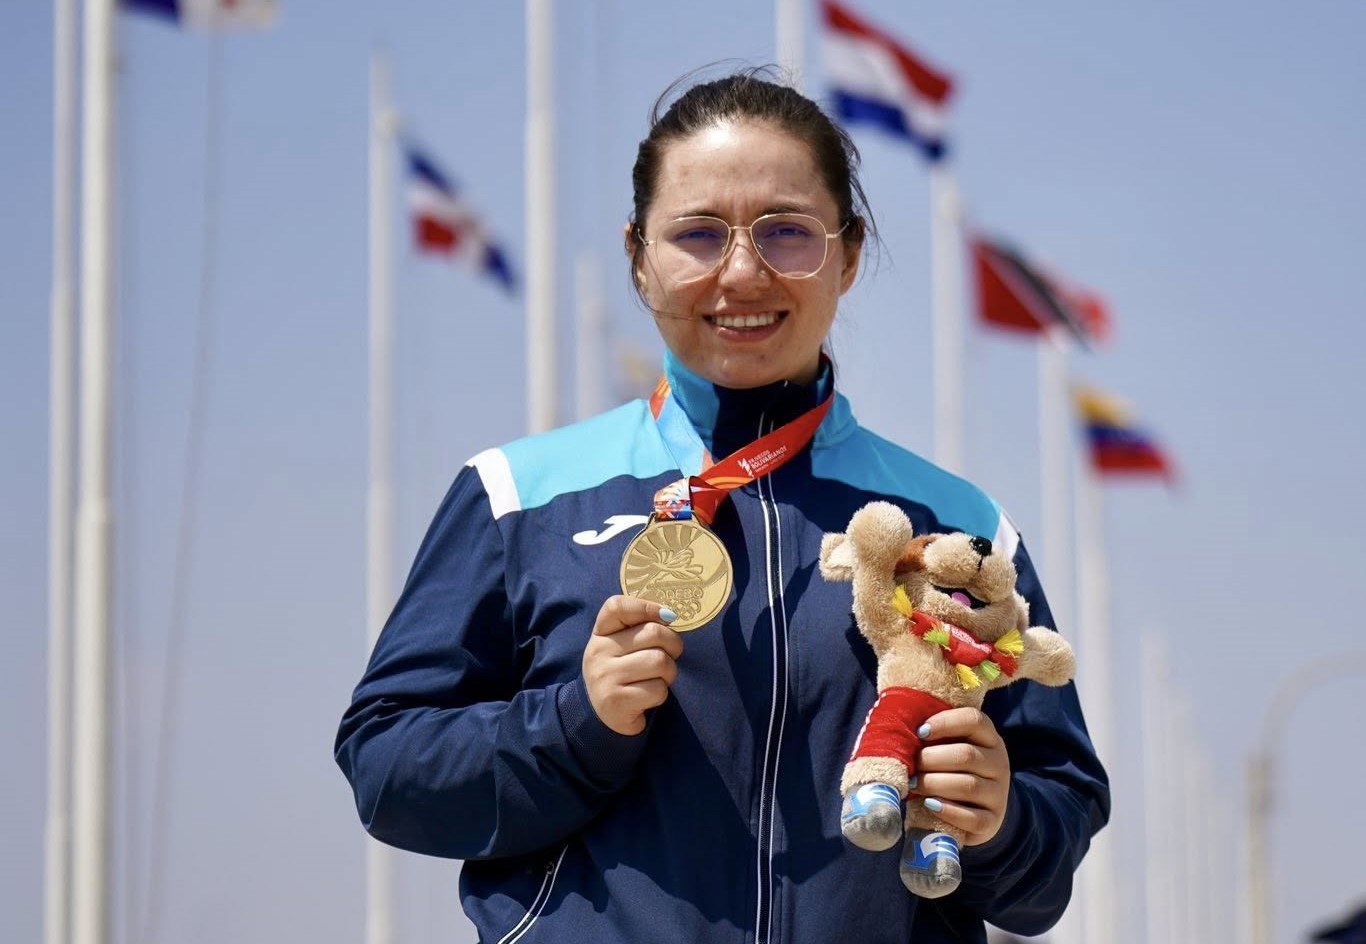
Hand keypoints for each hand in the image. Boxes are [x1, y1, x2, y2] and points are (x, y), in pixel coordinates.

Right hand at [582, 596, 683, 735]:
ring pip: (660, 661)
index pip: (616, 606)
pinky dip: (661, 694)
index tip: (667, 617)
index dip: (646, 606)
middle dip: (673, 645)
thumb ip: (639, 627)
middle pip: (653, 632)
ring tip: (658, 679)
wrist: (600, 714)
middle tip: (668, 656)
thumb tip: (670, 615)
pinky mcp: (617, 702)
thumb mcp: (620, 645)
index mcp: (600, 634)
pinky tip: (648, 697)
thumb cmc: (620, 672)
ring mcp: (606, 677)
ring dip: (669, 672)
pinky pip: (657, 689)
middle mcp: (599, 652)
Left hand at [913, 707, 1010, 845]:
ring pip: (968, 786)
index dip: (945, 722)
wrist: (979, 809)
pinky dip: (948, 811)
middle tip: (911, 765)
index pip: (974, 720)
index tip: (919, 732)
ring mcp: (998, 794)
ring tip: (913, 784)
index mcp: (989, 738)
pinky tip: (929, 804)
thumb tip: (899, 732)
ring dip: (934, 784)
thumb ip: (934, 738)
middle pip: (966, 755)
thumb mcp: (951, 748)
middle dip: (931, 759)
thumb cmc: (954, 770)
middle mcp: (999, 763)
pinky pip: (973, 818)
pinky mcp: (992, 821)